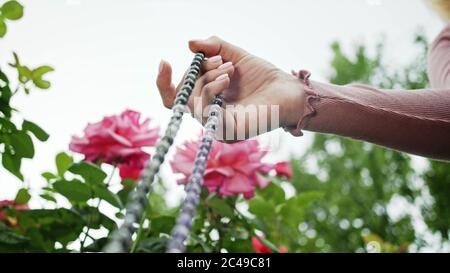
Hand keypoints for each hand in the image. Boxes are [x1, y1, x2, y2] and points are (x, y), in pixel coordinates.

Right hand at [156, 36, 304, 141]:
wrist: (289, 90)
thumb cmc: (264, 77)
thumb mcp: (235, 55)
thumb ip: (213, 47)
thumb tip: (189, 43)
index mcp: (207, 101)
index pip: (175, 99)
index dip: (164, 82)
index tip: (164, 61)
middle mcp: (209, 116)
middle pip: (182, 97)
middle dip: (198, 73)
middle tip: (221, 61)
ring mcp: (217, 126)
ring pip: (192, 104)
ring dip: (207, 79)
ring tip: (229, 69)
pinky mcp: (228, 131)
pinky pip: (205, 112)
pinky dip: (211, 90)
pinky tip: (227, 78)